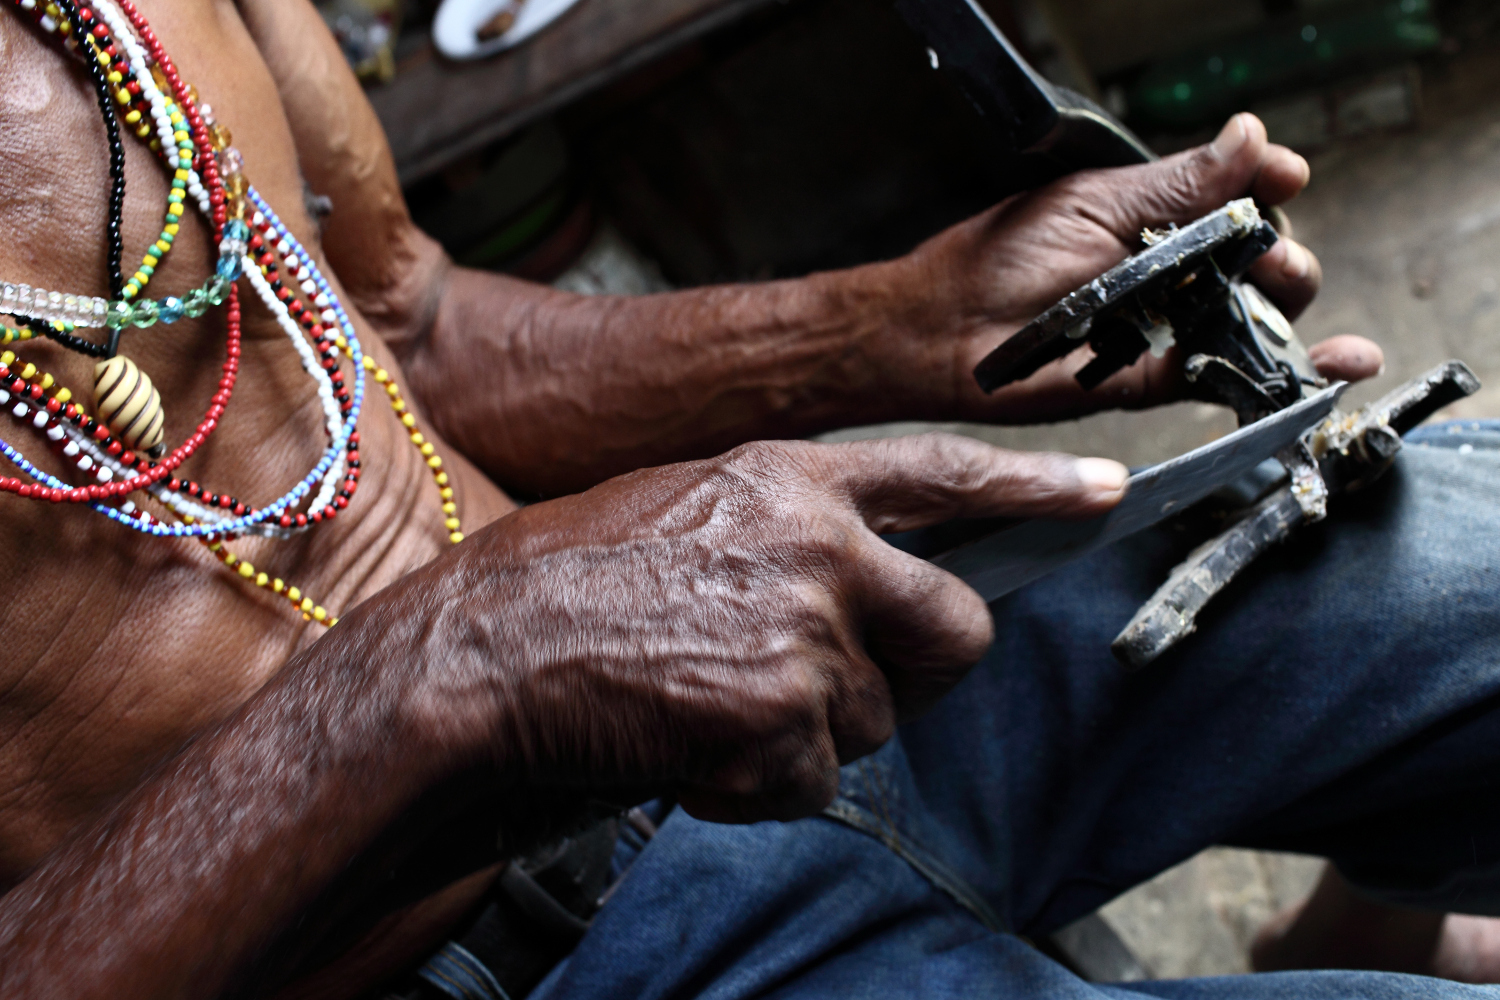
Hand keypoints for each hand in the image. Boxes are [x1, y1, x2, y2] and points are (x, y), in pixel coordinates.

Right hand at [388, 435, 1127, 824]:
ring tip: (708, 702)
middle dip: (919, 668)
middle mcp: (819, 548)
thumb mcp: (684, 508)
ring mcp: (808, 635)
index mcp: (790, 480)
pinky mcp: (784, 721)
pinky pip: (814, 780)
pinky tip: (691, 746)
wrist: (482, 655)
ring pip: (875, 719)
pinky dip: (760, 783)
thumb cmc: (562, 581)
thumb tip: (853, 577)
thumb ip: (785, 529)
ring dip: (807, 732)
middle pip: (955, 628)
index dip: (1034, 482)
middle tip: (848, 682)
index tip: (1103, 488)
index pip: (944, 471)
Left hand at [876, 113, 1383, 423]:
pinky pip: (1230, 374)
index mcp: (1157, 218)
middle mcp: (1171, 271)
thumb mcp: (1096, 204)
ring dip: (1293, 305)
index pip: (1237, 198)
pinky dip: (1283, 373)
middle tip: (1270, 254)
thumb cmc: (1000, 257)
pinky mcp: (1157, 379)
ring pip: (1256, 316)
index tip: (1285, 177)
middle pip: (1261, 259)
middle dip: (1283, 252)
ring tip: (1286, 289)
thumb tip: (1250, 138)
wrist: (947, 331)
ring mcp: (1168, 325)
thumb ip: (1178, 183)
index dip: (1268, 187)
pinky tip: (1331, 361)